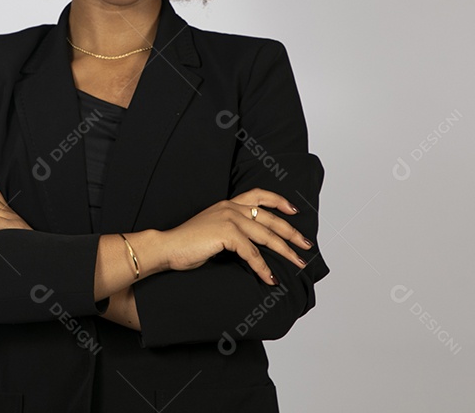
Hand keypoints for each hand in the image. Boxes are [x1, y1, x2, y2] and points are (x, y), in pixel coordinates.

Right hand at [158, 188, 312, 284]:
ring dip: (285, 251)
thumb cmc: (188, 244)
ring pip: (266, 236)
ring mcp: (230, 218)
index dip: (279, 201)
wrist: (167, 247)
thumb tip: (254, 245)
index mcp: (228, 204)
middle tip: (307, 244)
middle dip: (292, 233)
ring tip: (298, 263)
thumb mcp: (214, 231)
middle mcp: (231, 207)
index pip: (259, 195)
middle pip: (270, 219)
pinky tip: (270, 279)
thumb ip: (233, 231)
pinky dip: (263, 268)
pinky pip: (252, 253)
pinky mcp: (227, 233)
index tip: (295, 210)